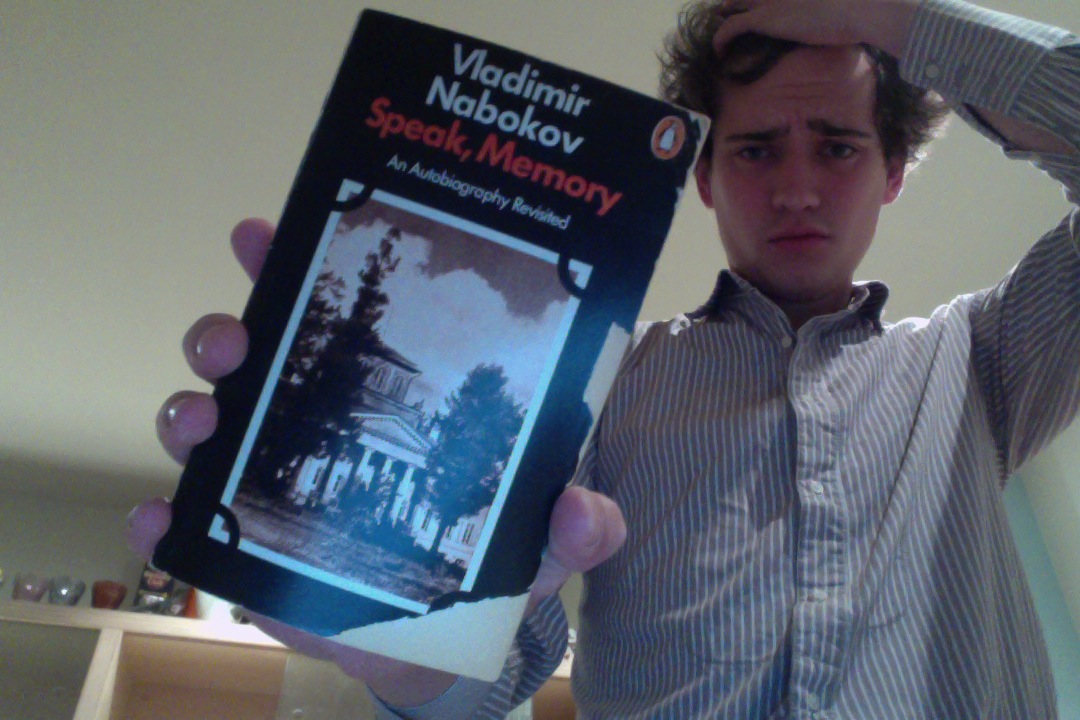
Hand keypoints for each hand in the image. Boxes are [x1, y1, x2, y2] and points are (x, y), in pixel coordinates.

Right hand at [130, 218, 625, 705]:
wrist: (437, 644)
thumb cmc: (484, 563)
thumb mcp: (540, 539)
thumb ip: (575, 527)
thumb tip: (584, 514)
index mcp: (380, 393)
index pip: (333, 314)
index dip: (293, 262)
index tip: (265, 231)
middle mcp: (314, 418)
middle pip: (253, 354)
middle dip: (225, 331)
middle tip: (234, 340)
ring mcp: (271, 477)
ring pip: (208, 423)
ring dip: (187, 410)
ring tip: (200, 420)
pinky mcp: (245, 542)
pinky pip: (188, 522)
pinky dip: (162, 518)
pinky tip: (159, 519)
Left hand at [711, 0, 918, 58]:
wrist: (863, 7)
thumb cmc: (864, 7)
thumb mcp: (844, 3)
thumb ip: (831, 7)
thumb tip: (837, 18)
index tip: (748, 3)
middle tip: (724, 6)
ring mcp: (771, 0)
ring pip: (734, 4)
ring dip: (724, 14)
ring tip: (718, 26)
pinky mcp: (766, 17)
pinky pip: (731, 27)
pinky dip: (721, 39)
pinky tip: (719, 51)